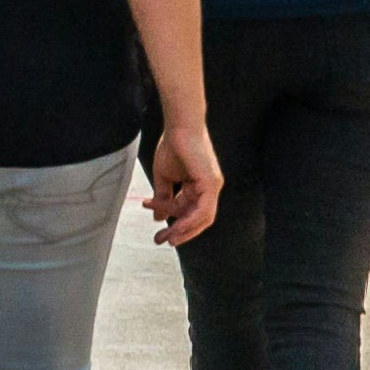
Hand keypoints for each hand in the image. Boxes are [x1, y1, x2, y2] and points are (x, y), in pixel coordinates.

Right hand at [143, 123, 224, 246]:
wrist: (178, 127)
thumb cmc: (172, 146)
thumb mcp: (164, 177)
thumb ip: (163, 197)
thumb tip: (157, 217)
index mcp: (199, 187)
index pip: (187, 211)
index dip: (172, 222)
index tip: (156, 230)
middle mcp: (209, 189)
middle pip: (197, 219)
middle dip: (180, 232)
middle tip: (161, 241)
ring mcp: (212, 186)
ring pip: (202, 218)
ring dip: (184, 230)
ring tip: (167, 237)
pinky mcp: (211, 184)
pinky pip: (204, 210)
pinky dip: (190, 221)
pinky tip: (176, 227)